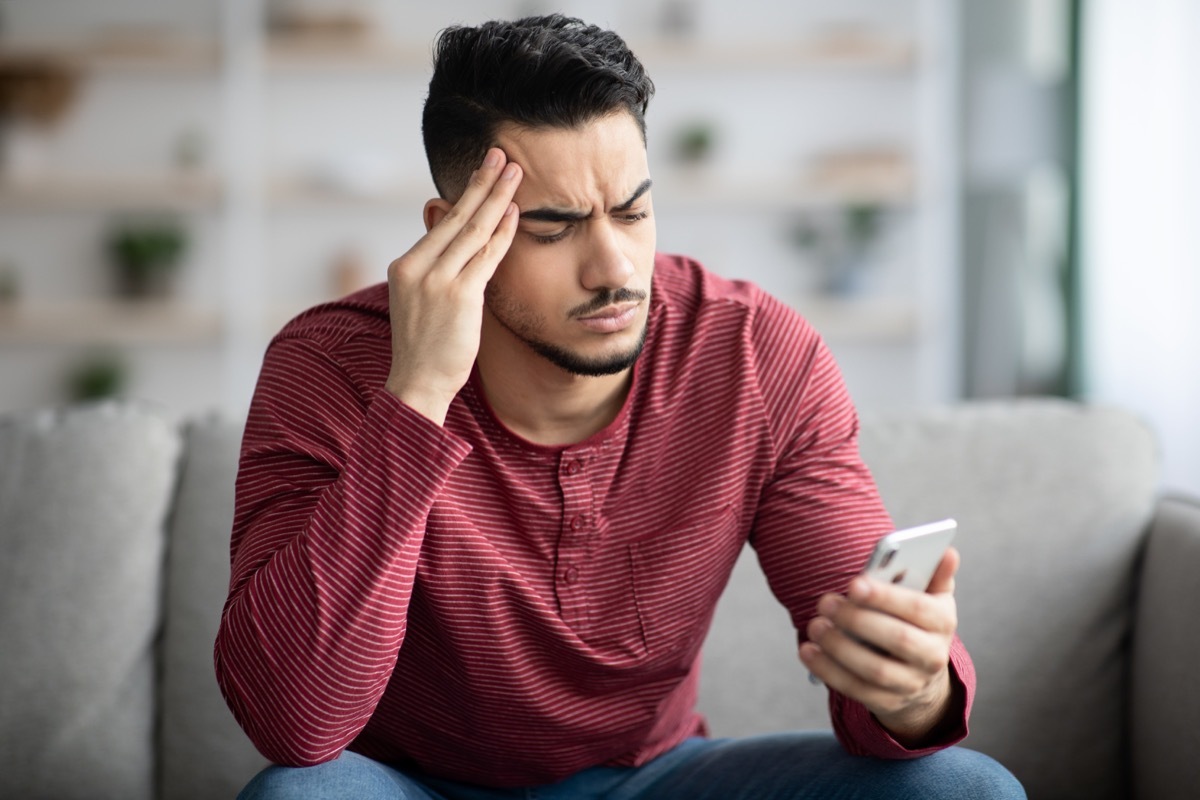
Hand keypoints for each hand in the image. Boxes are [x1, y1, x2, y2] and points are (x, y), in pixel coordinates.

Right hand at [385, 148, 521, 423]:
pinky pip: (485, 257)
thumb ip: (437, 270)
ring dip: (496, 197)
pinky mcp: (459, 296)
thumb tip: (457, 244)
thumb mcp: (422, 301)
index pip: (441, 224)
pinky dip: (502, 233)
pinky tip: (514, 213)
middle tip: (501, 153)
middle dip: (481, 181)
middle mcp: (416, 267)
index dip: (465, 195)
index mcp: (404, 265)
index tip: (483, 170)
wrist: (418, 384)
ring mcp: (437, 281)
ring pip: (472, 230)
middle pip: (455, 216)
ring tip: (515, 172)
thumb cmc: (425, 347)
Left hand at [799, 547, 960, 746]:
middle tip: (825, 603)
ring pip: (875, 670)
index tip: (854, 583)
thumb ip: (934, 574)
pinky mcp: (887, 702)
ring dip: (839, 647)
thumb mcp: (932, 598)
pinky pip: (856, 690)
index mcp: (942, 623)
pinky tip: (808, 651)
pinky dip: (828, 671)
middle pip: (898, 639)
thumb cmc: (918, 623)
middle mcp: (932, 656)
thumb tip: (947, 552)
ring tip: (815, 625)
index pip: (918, 608)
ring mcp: (910, 683)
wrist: (922, 676)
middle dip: (858, 619)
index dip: (886, 597)